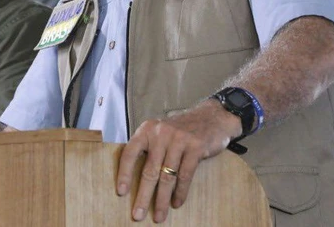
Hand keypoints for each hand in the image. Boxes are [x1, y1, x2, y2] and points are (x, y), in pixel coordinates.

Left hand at [116, 101, 241, 222]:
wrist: (212, 116)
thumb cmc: (182, 129)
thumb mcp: (161, 132)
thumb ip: (149, 148)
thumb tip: (134, 177)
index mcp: (147, 130)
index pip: (130, 153)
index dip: (124, 173)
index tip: (121, 192)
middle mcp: (161, 133)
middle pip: (149, 170)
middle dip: (143, 196)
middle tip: (138, 215)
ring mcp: (179, 140)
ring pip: (167, 176)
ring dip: (162, 199)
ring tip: (159, 216)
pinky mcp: (195, 147)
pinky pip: (185, 175)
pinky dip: (180, 192)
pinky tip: (177, 203)